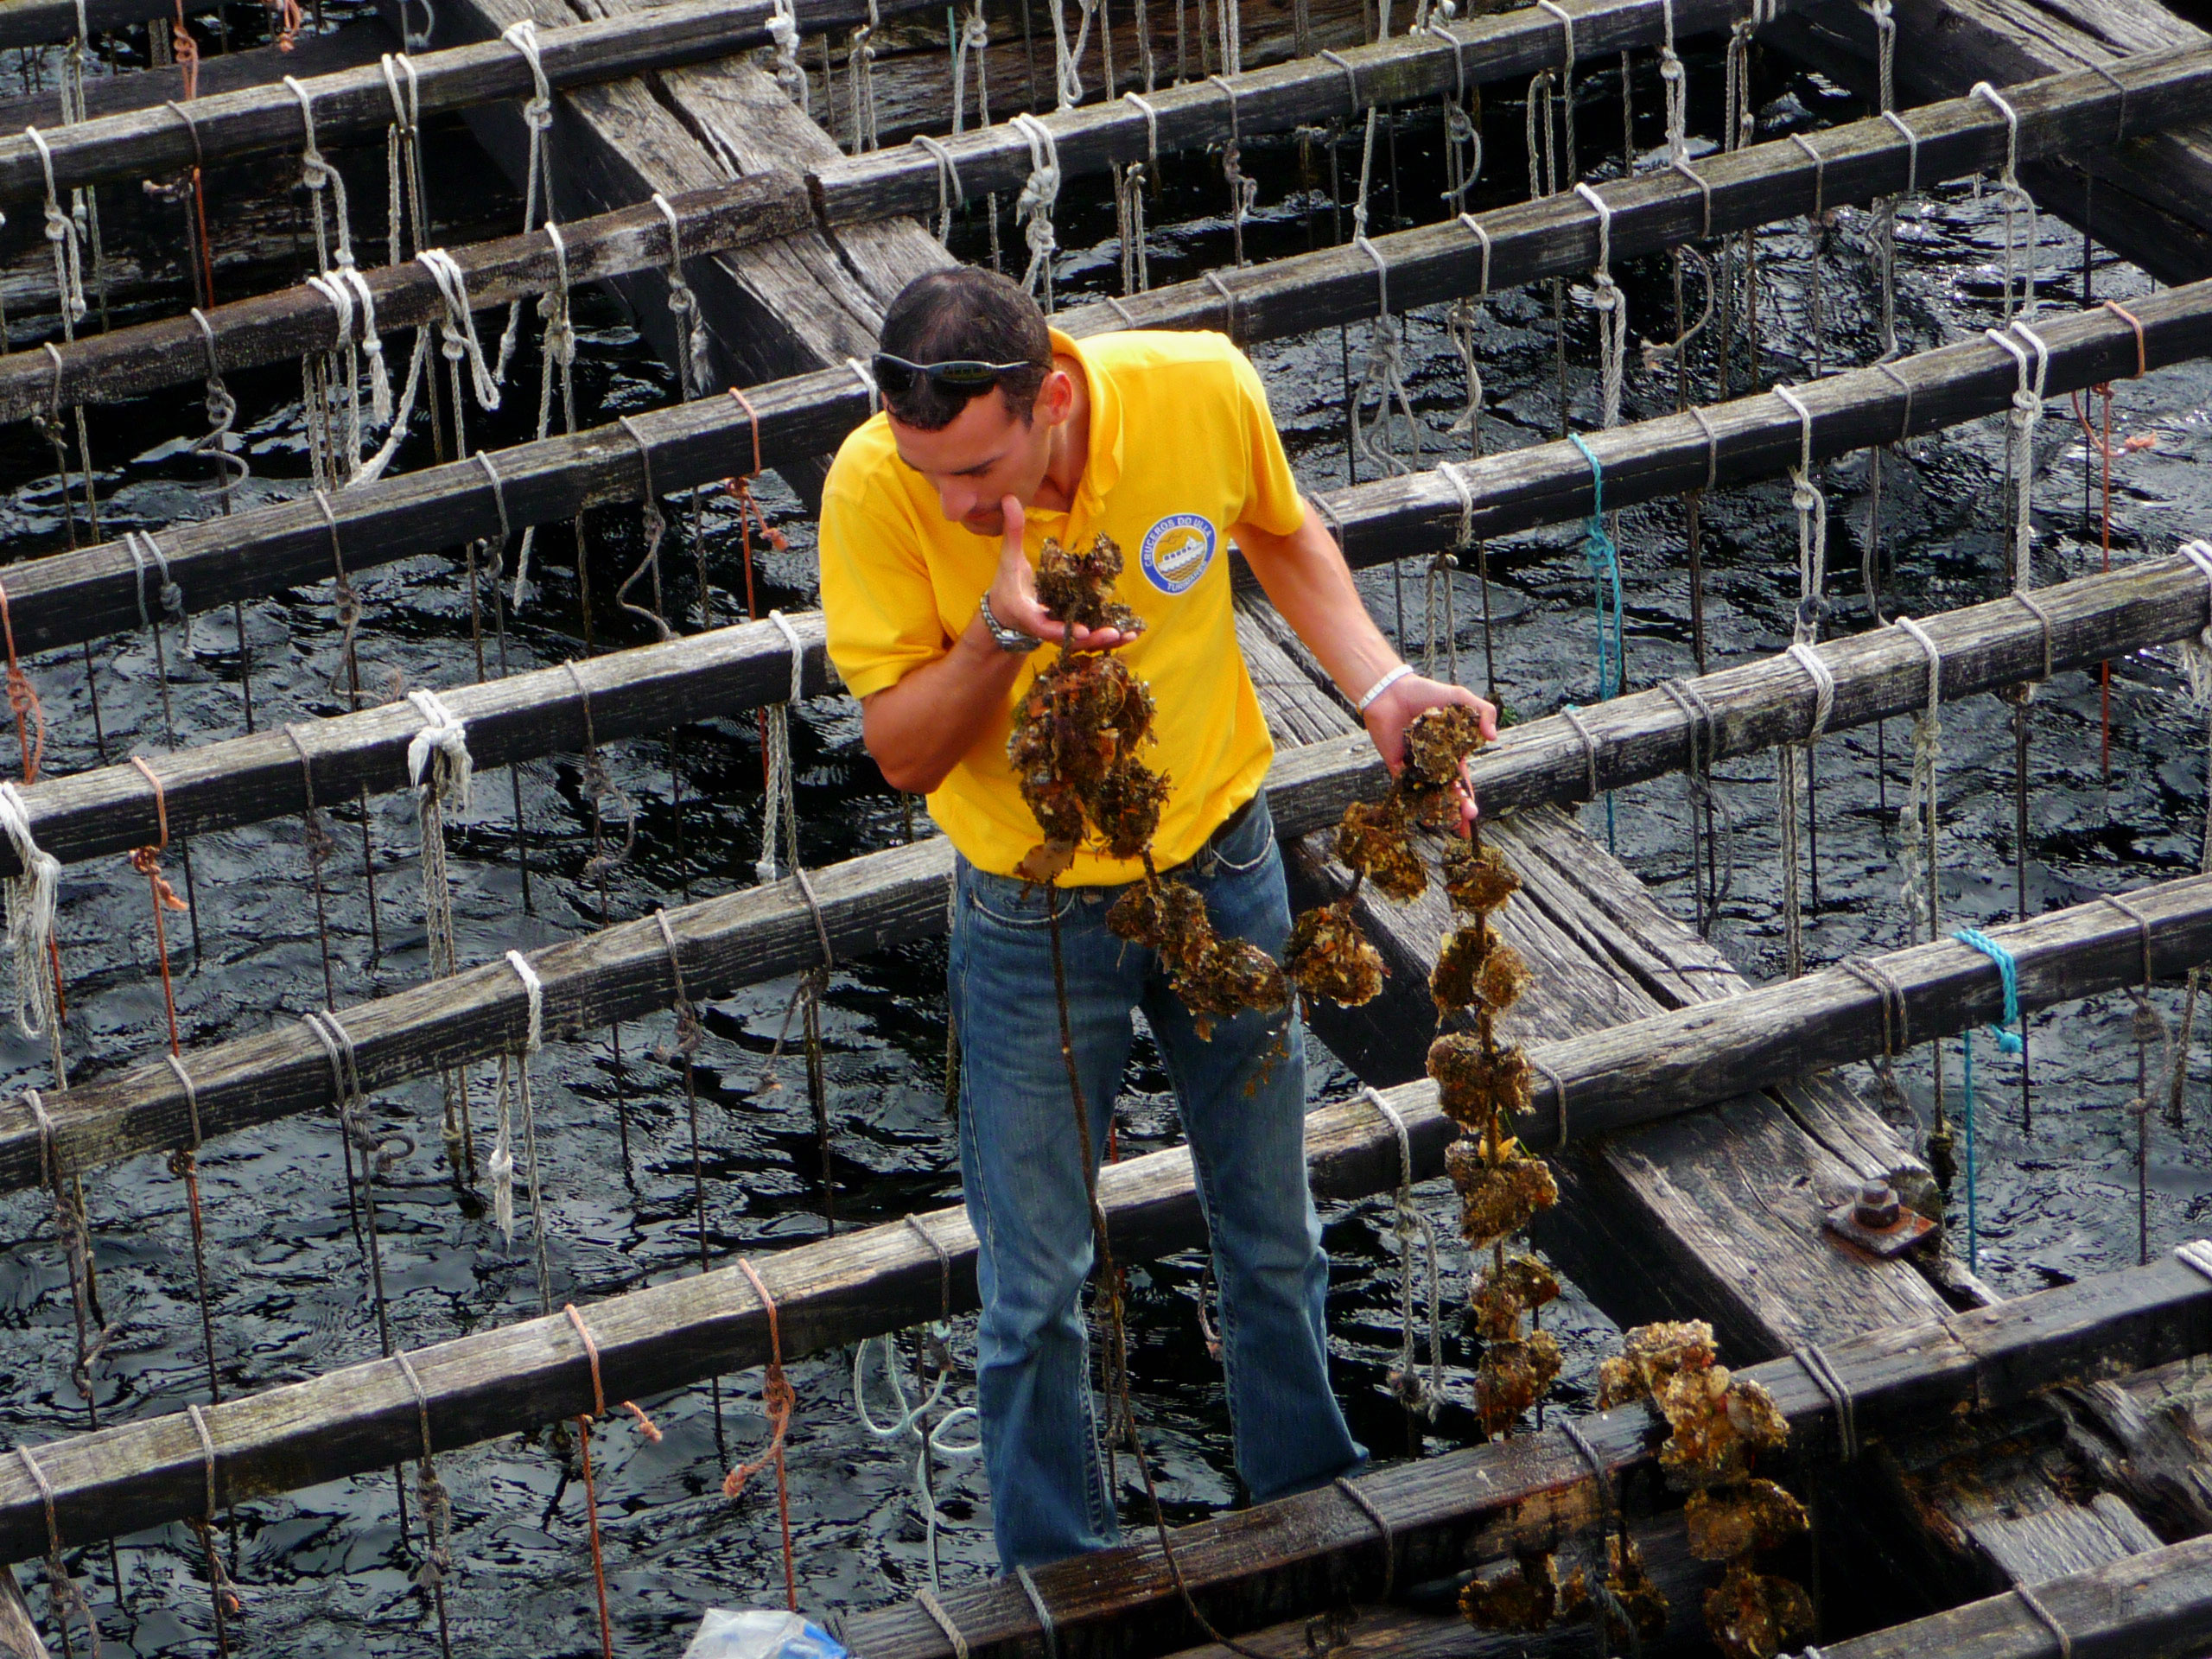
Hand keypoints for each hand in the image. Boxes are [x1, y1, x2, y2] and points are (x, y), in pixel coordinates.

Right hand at [981, 496, 1136, 652]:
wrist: (1004, 615)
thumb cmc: (1006, 587)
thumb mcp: (1007, 560)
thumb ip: (1012, 532)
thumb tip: (1010, 499)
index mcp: (1028, 615)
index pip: (1045, 627)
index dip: (1063, 630)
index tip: (1083, 631)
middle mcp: (1044, 630)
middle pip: (1070, 640)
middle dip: (1092, 639)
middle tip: (1113, 633)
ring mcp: (1058, 635)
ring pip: (1083, 644)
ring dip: (1106, 641)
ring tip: (1129, 634)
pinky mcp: (1067, 636)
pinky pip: (1089, 641)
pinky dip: (1108, 639)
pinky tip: (1130, 633)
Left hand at [1362, 673, 1496, 833]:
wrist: (1393, 691)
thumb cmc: (1427, 693)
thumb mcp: (1460, 698)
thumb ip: (1482, 712)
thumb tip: (1493, 736)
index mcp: (1451, 752)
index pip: (1463, 781)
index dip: (1469, 798)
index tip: (1474, 814)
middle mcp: (1434, 763)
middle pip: (1448, 793)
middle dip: (1458, 809)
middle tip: (1467, 819)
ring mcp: (1416, 766)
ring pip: (1428, 795)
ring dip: (1438, 811)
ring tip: (1449, 823)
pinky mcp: (1397, 765)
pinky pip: (1406, 788)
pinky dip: (1413, 802)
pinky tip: (1422, 816)